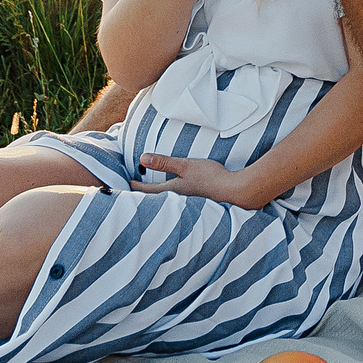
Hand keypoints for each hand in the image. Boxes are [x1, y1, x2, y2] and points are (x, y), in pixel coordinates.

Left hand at [136, 152, 269, 208]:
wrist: (235, 191)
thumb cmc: (211, 177)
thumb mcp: (186, 165)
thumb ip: (165, 162)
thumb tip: (142, 159)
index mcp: (173, 190)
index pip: (149, 189)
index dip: (137, 186)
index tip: (128, 184)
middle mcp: (179, 200)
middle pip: (157, 199)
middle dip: (146, 196)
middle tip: (136, 193)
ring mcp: (190, 203)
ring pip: (169, 201)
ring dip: (159, 198)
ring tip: (153, 195)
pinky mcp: (200, 203)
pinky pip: (180, 202)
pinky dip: (173, 200)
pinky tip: (178, 198)